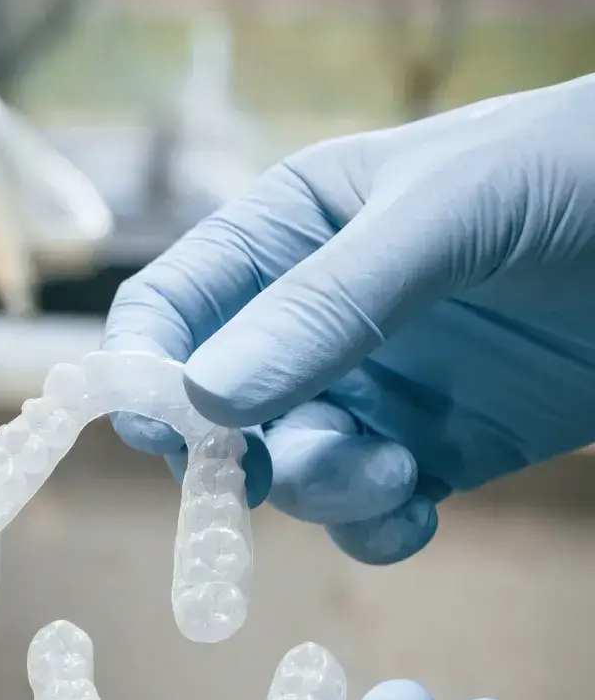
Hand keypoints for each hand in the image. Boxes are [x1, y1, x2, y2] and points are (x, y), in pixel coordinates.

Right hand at [104, 75, 594, 563]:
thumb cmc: (580, 171)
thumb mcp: (447, 215)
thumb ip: (327, 303)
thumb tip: (208, 398)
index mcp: (291, 234)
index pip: (172, 309)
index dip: (148, 373)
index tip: (168, 431)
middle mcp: (312, 318)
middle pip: (214, 412)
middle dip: (236, 456)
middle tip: (265, 480)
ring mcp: (371, 387)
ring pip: (287, 473)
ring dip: (320, 491)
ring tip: (389, 473)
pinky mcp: (432, 449)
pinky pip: (363, 513)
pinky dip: (374, 528)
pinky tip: (413, 509)